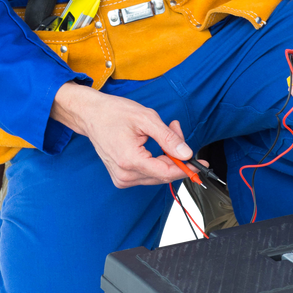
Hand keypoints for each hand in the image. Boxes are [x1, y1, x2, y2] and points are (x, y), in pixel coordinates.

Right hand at [52, 84, 206, 188]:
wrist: (91, 115)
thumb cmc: (114, 113)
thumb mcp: (146, 119)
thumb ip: (168, 138)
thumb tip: (186, 154)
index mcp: (130, 161)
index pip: (166, 173)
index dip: (186, 168)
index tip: (201, 163)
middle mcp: (125, 175)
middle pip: (163, 174)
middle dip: (176, 155)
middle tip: (175, 129)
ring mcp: (122, 178)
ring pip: (157, 174)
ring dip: (167, 156)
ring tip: (165, 131)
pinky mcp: (122, 177)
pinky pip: (148, 173)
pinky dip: (157, 160)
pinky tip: (155, 143)